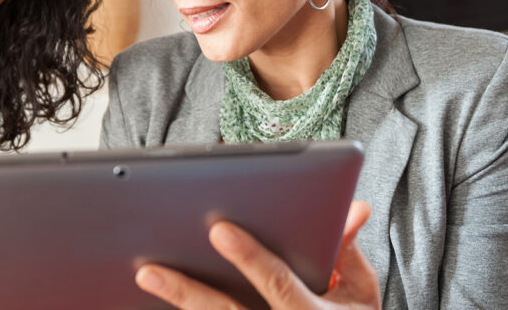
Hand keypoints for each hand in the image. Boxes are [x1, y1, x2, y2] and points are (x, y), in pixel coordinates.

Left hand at [135, 201, 379, 308]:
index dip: (249, 258)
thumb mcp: (362, 291)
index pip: (279, 284)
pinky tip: (148, 299)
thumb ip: (348, 249)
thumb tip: (353, 207)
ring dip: (178, 301)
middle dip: (189, 292)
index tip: (219, 229)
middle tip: (151, 269)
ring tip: (145, 276)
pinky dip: (185, 309)